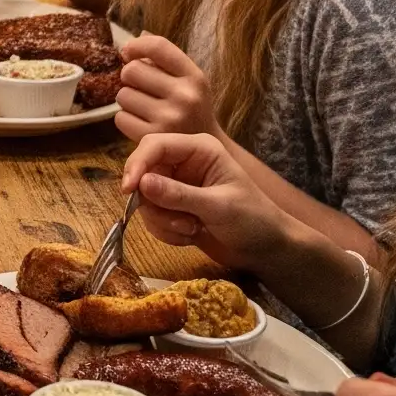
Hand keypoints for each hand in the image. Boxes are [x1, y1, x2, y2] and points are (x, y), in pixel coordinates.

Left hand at [114, 32, 222, 143]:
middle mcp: (185, 96)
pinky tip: (141, 122)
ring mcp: (169, 118)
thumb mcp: (188, 80)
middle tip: (141, 87)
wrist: (205, 149)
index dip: (136, 45)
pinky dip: (125, 119)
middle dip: (130, 77)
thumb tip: (139, 35)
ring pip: (122, 95)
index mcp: (194, 77)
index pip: (158, 46)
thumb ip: (165, 57)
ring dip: (128, 99)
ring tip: (144, 107)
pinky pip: (120, 118)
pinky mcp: (154, 138)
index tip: (128, 52)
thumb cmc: (191, 107)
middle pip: (131, 70)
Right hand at [119, 130, 288, 270]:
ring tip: (191, 229)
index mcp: (198, 149)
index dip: (137, 164)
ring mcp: (176, 186)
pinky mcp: (173, 208)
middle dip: (155, 202)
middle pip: (143, 172)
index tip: (128, 190)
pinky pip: (152, 217)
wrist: (267, 250)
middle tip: (178, 222)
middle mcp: (183, 163)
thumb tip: (141, 184)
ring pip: (145, 199)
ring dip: (164, 221)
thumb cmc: (253, 220)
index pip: (155, 145)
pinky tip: (190, 235)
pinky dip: (166, 231)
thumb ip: (179, 195)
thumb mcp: (218, 206)